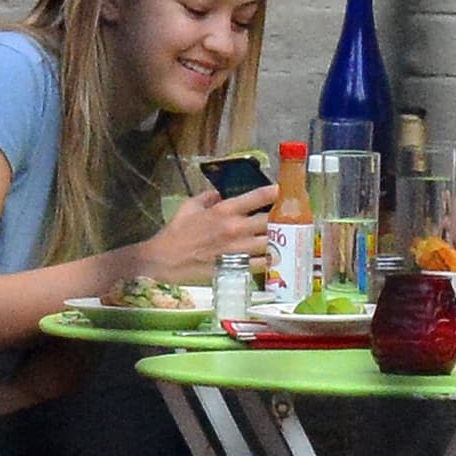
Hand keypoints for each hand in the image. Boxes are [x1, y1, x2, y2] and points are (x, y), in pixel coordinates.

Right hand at [140, 184, 276, 282]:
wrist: (164, 261)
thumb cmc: (175, 233)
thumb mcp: (190, 207)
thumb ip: (208, 198)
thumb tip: (220, 193)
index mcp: (224, 211)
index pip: (256, 197)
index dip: (273, 192)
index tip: (283, 188)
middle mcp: (234, 229)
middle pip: (269, 221)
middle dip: (283, 216)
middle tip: (291, 214)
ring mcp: (237, 249)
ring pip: (270, 243)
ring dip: (281, 239)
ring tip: (289, 235)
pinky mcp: (236, 267)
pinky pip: (261, 263)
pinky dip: (271, 260)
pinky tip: (278, 256)